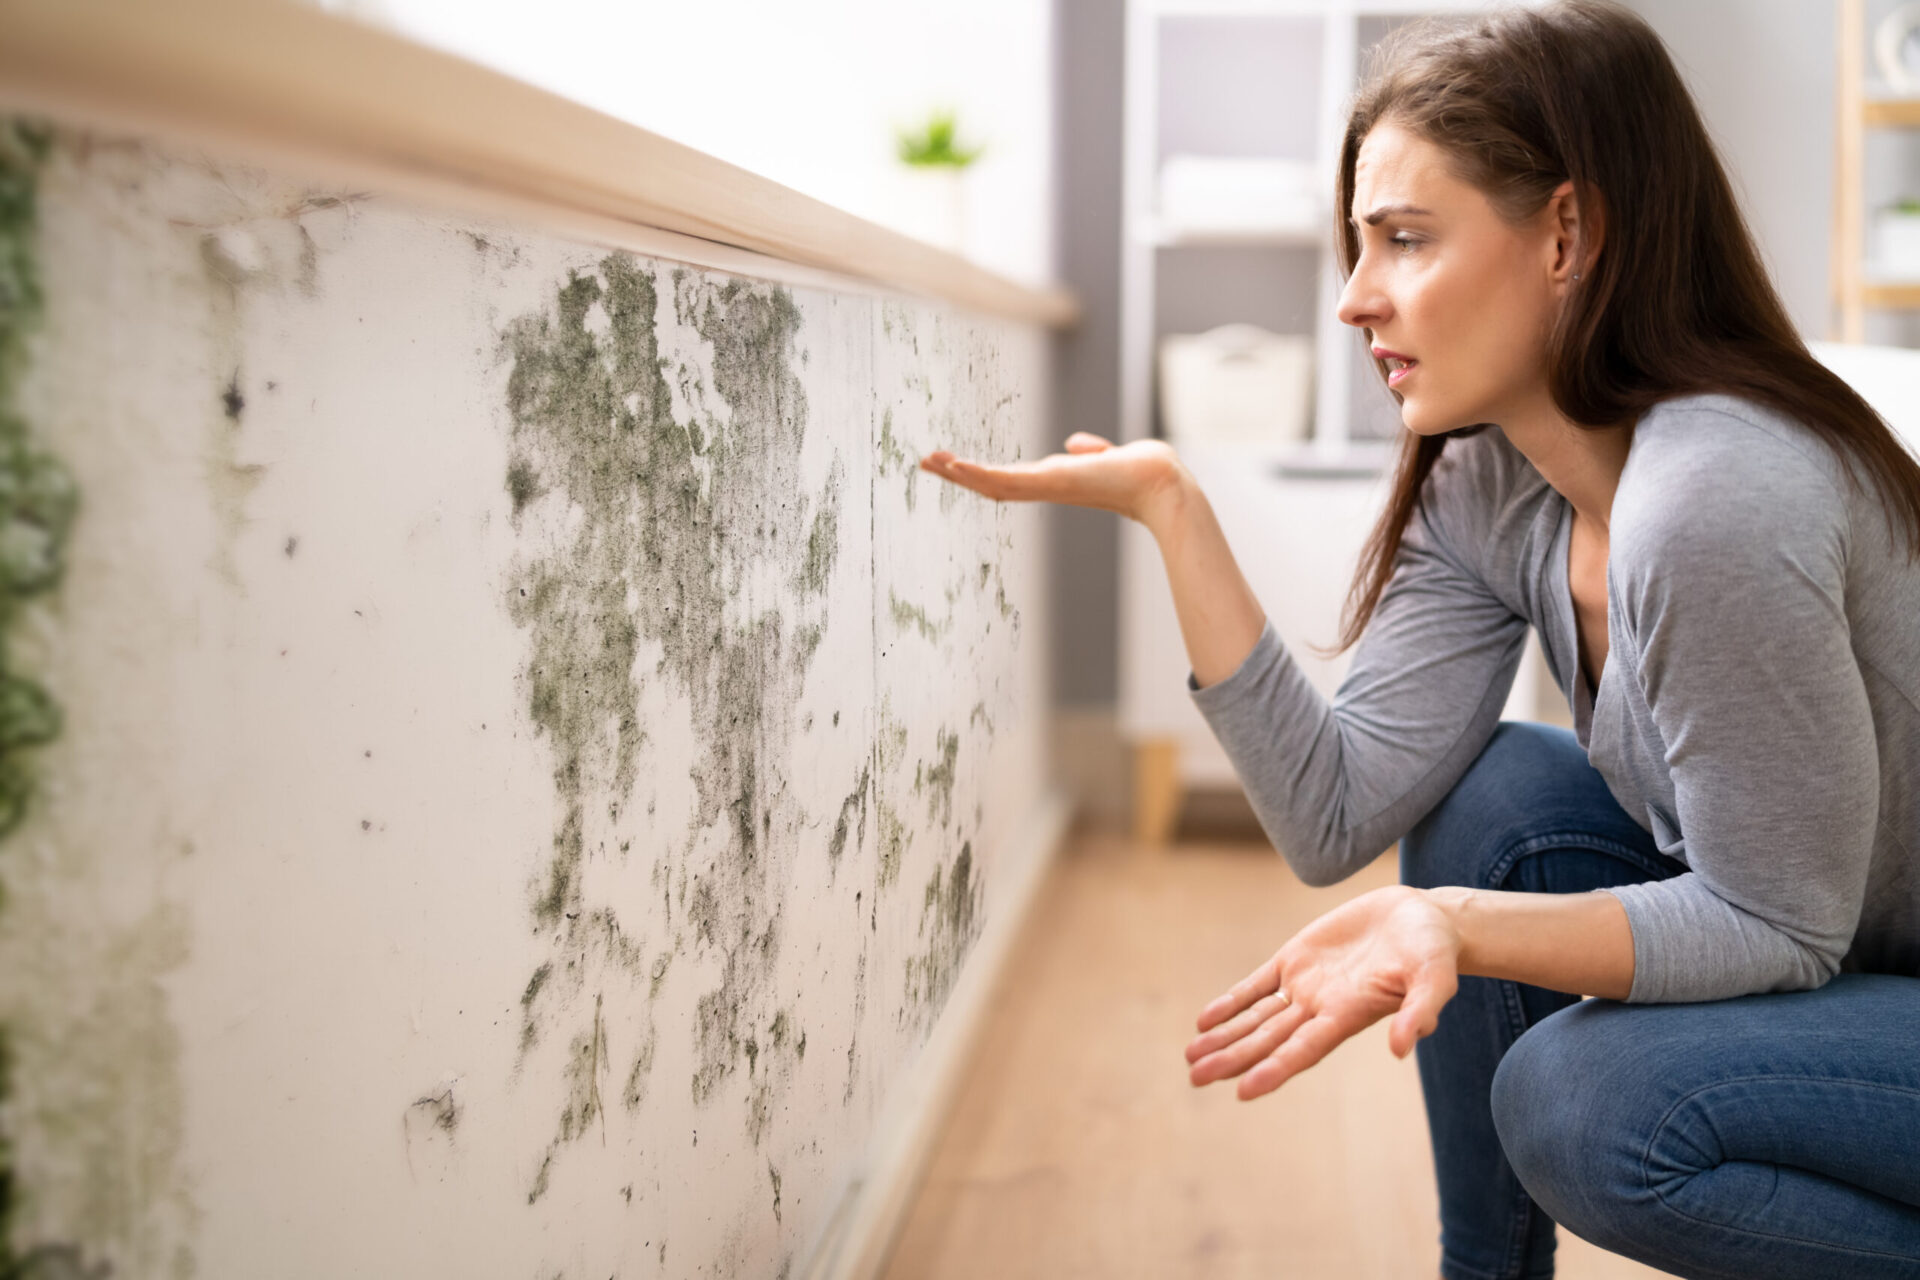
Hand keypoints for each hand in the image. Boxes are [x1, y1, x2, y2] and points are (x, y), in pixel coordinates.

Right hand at [919, 432, 1189, 530]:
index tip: (954, 464)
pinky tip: (956, 466)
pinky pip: (1008, 481)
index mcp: (1055, 480)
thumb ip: (1090, 451)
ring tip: (930, 462)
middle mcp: (1046, 486)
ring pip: (992, 484)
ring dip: (960, 473)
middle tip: (926, 463)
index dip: (980, 473)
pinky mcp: (1052, 481)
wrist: (1161, 482)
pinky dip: (980, 474)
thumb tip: (1078, 445)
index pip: (1009, 477)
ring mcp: (1047, 486)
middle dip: (958, 474)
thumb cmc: (1142, 471)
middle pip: (991, 483)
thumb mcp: (1108, 456)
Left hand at [1184, 886, 1461, 1100]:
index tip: (1242, 1091)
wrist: (1423, 918)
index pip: (1304, 1050)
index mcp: (1349, 1015)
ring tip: (1190, 1058)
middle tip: (1195, 1079)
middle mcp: (1321, 1007)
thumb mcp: (1435, 978)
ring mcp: (1306, 984)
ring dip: (1224, 1036)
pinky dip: (1231, 1002)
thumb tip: (1402, 1048)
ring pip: (1256, 1017)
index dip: (1274, 1069)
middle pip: (1268, 1040)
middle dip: (1232, 1058)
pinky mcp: (1297, 958)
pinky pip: (1256, 985)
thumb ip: (1419, 1011)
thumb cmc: (1434, 951)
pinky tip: (1204, 1020)